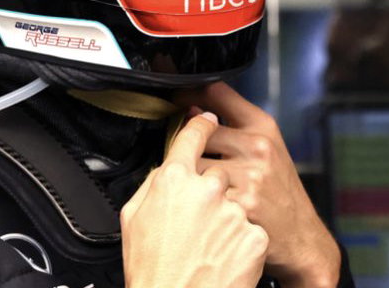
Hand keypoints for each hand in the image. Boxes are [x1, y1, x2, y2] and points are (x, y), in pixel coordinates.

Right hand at [121, 112, 268, 287]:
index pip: (194, 133)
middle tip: (197, 215)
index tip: (206, 119)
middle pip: (215, 169)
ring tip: (208, 242)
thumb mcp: (134, 220)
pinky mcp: (254, 234)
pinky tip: (223, 254)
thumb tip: (165, 168)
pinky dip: (240, 239)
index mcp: (174, 180)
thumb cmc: (154, 269)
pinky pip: (249, 226)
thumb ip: (152, 184)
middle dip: (210, 186)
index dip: (201, 123)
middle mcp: (207, 189)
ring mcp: (234, 211)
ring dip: (225, 215)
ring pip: (233, 200)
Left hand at [179, 83, 340, 287]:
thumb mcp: (266, 147)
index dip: (188, 94)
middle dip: (187, 148)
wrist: (302, 238)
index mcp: (262, 126)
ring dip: (186, 177)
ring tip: (193, 189)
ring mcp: (249, 175)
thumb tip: (189, 109)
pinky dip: (193, 201)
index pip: (215, 93)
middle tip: (186, 163)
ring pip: (192, 165)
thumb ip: (232, 124)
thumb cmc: (278, 191)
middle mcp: (257, 146)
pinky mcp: (239, 205)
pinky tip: (200, 208)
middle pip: (196, 133)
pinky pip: (198, 194)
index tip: (174, 102)